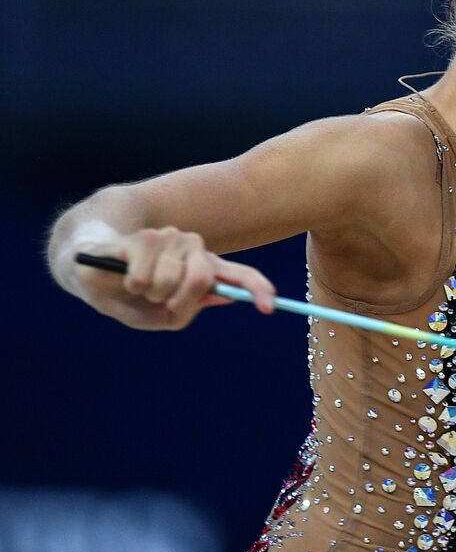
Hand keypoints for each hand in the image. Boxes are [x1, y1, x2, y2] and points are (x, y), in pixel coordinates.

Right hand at [73, 227, 276, 330]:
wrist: (90, 270)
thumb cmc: (129, 296)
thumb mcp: (160, 315)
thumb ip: (187, 309)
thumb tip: (223, 296)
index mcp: (205, 268)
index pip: (240, 275)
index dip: (257, 289)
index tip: (269, 307)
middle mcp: (194, 248)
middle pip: (202, 278)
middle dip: (176, 300)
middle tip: (158, 300)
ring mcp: (172, 238)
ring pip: (171, 277)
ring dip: (150, 292)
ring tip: (138, 286)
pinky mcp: (145, 236)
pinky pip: (145, 274)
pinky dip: (133, 285)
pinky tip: (126, 278)